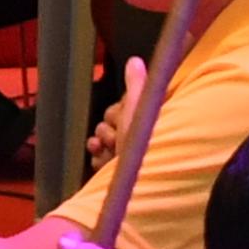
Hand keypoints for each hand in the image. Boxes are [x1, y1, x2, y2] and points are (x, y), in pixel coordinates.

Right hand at [82, 58, 145, 172]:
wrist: (133, 187)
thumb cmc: (140, 149)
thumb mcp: (138, 110)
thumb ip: (137, 85)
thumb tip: (136, 60)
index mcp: (150, 118)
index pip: (124, 103)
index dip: (119, 109)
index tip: (122, 117)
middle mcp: (141, 135)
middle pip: (110, 120)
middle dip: (108, 128)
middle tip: (115, 138)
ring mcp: (129, 154)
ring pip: (102, 139)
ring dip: (101, 143)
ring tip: (108, 150)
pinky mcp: (118, 171)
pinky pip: (99, 157)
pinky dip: (98, 158)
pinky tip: (101, 160)